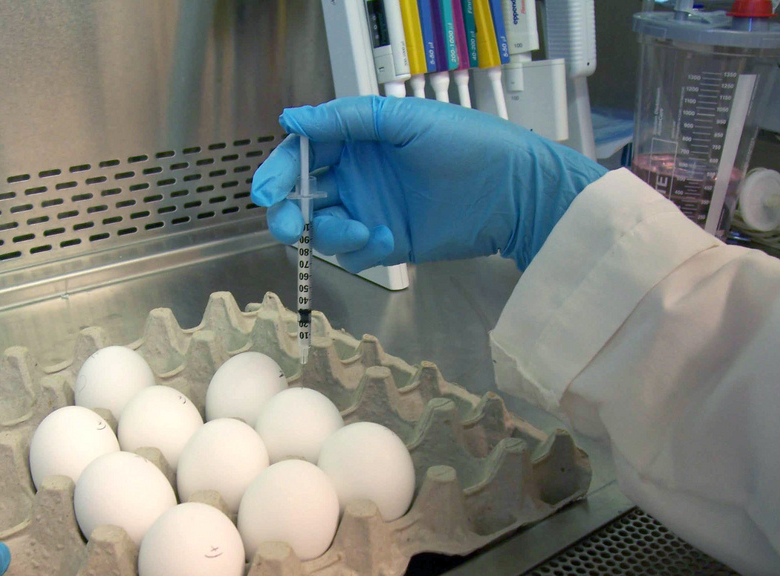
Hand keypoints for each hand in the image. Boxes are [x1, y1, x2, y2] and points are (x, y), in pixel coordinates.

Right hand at [251, 96, 606, 271]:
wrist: (513, 193)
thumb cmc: (469, 144)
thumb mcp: (405, 121)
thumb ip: (347, 120)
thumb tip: (293, 117)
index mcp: (358, 139)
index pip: (303, 154)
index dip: (279, 172)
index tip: (266, 192)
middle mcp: (359, 175)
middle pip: (303, 197)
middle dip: (290, 213)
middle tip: (292, 226)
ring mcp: (371, 209)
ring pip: (325, 229)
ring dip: (333, 234)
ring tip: (365, 232)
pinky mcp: (388, 242)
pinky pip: (354, 254)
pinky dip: (363, 252)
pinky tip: (391, 241)